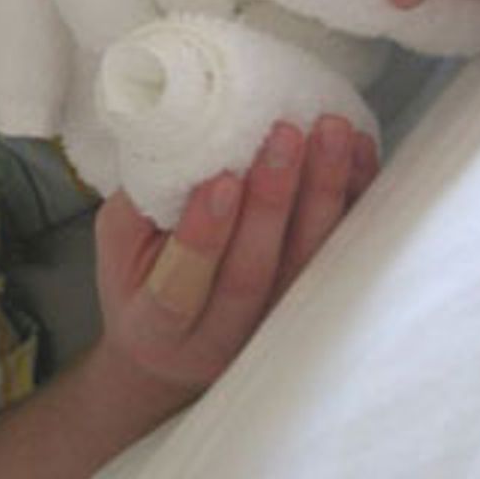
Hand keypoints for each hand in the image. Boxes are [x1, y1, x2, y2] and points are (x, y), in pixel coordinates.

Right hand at [93, 117, 376, 394]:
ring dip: (324, 194)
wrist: (175, 347)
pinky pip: (343, 255)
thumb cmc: (140, 278)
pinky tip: (361, 151)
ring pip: (306, 267)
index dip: (204, 234)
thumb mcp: (118, 242)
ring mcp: (273, 329)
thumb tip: (179, 132)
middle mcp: (219, 337)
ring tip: (331, 131)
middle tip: (285, 135)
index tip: (223, 178)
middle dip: (273, 200)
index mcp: (156, 325)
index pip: (180, 286)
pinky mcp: (313, 307)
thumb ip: (143, 200)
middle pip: (253, 275)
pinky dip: (356, 199)